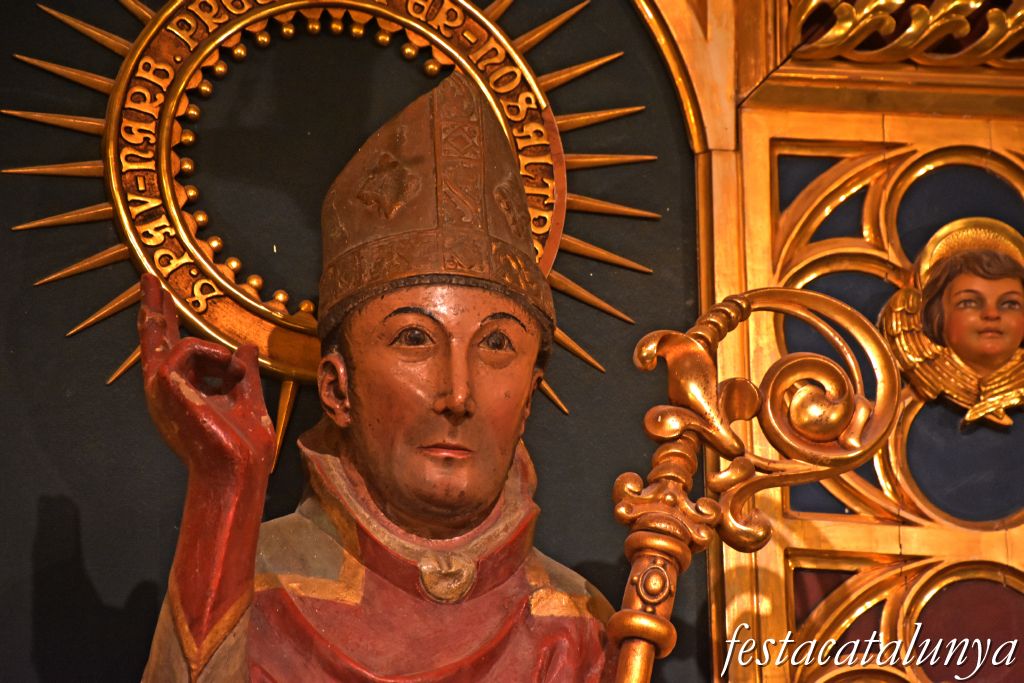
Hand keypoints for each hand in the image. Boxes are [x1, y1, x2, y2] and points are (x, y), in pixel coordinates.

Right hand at [138, 274, 274, 476]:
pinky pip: (188, 348)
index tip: (160, 296)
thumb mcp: (249, 398)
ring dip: (220, 356)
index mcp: (182, 394)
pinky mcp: (163, 383)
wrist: (239, 469)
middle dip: (154, 307)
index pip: (170, 351)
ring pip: (181, 343)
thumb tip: (245, 348)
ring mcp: (160, 388)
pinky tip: (228, 375)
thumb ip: (244, 371)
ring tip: (235, 379)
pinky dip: (215, 357)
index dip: (164, 322)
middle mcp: (165, 390)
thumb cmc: (243, 446)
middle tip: (150, 278)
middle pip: (154, 339)